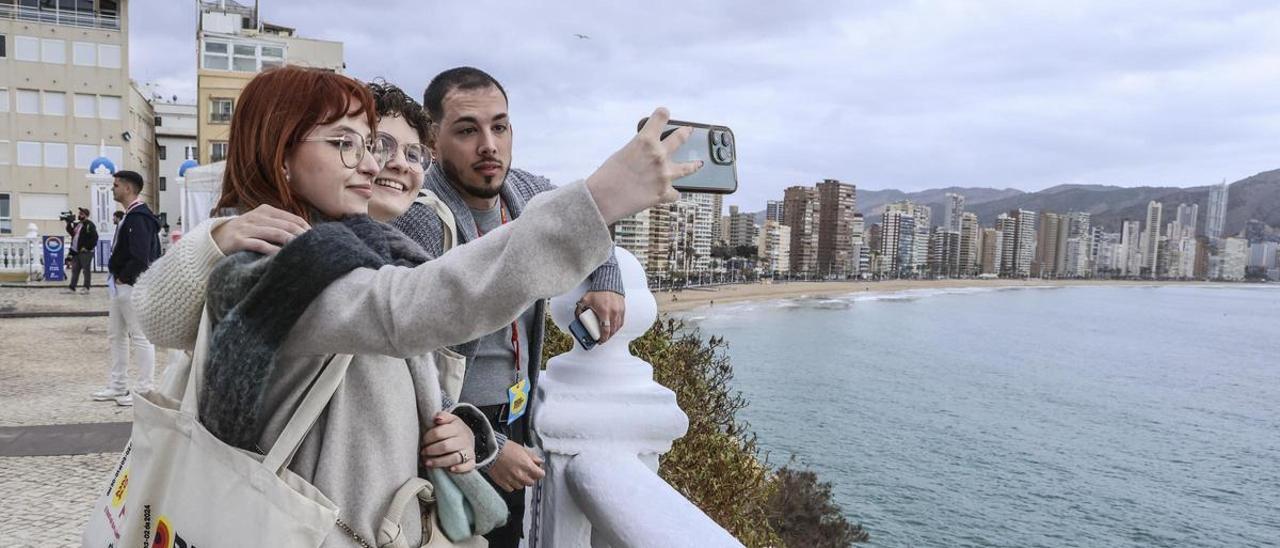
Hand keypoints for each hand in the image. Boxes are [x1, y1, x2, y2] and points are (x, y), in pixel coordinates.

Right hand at [210, 204, 310, 255]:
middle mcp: (255, 216)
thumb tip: (305, 234)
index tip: (317, 239)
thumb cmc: (244, 233)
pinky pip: (259, 245)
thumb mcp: (260, 224)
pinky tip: (282, 256)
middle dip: (302, 236)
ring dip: (291, 242)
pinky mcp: (238, 240)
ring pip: (275, 233)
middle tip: (314, 247)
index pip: (292, 218)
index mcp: (264, 210)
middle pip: (286, 226)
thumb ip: (279, 225)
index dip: (306, 228)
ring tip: (303, 251)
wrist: (214, 239)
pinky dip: (273, 250)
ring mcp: (246, 228)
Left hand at [420, 412, 476, 473]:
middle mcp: (464, 439)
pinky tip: (450, 469)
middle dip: (431, 450)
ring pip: (454, 458)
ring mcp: (468, 450)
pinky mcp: (472, 461)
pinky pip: (468, 466)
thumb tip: (437, 418)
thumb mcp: (450, 420)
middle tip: (423, 452)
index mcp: (457, 427)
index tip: (423, 442)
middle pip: (445, 446)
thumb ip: (443, 416)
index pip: (439, 433)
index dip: (428, 438)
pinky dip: (460, 468)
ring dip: (439, 462)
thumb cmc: (453, 430)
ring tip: (427, 463)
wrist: (468, 438)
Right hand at [485, 440, 544, 491]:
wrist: (490, 451)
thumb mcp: (522, 449)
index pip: (541, 475)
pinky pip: (511, 489)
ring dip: (520, 481)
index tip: (537, 470)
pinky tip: (509, 478)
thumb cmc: (505, 448)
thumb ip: (532, 457)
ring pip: (521, 486)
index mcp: (527, 466)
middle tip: (526, 471)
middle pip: (531, 482)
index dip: (539, 472)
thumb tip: (539, 461)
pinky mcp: (503, 483)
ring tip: (516, 474)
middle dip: (530, 477)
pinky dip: (511, 485)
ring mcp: (512, 480)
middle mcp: (521, 475)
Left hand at [578, 291, 623, 343]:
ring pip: (618, 327)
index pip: (605, 330)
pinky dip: (617, 326)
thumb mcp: (585, 300)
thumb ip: (579, 309)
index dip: (603, 338)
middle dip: (607, 337)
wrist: (608, 282)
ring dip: (613, 332)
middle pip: (612, 330)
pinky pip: (621, 321)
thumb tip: (577, 318)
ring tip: (607, 334)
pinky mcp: (623, 309)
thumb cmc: (598, 291)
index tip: (600, 341)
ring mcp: (619, 311)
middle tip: (602, 339)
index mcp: (604, 311)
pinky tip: (614, 327)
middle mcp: (613, 312)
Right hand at [585, 107, 702, 223]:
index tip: (664, 113)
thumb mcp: (622, 153)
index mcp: (645, 140)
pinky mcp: (664, 193)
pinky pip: (675, 193)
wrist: (602, 199)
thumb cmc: (606, 177)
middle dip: (685, 133)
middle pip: (680, 138)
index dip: (662, 114)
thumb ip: (640, 150)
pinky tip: (669, 194)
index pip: (660, 117)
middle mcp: (659, 155)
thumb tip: (648, 155)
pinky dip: (671, 193)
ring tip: (698, 164)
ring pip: (688, 168)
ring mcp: (664, 175)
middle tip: (688, 131)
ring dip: (694, 165)